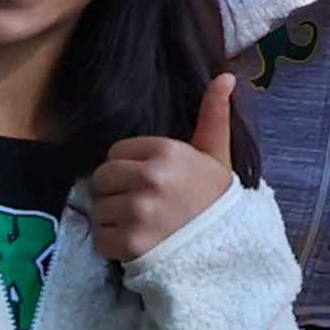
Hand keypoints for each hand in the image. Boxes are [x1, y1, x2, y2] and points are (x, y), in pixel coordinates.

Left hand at [86, 80, 242, 267]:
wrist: (230, 254)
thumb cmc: (218, 203)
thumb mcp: (217, 157)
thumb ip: (213, 116)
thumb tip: (225, 76)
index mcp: (168, 152)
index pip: (117, 152)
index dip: (130, 169)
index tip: (152, 185)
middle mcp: (151, 178)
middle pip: (102, 178)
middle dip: (116, 193)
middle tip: (142, 207)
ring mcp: (139, 211)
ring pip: (99, 209)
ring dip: (115, 221)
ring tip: (142, 227)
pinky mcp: (130, 242)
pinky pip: (100, 238)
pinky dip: (114, 246)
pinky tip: (137, 246)